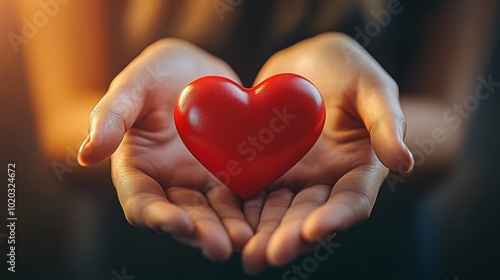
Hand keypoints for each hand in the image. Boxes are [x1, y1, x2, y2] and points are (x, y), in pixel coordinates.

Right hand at [77, 39, 253, 260]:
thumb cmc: (157, 74)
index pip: (140, 202)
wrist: (197, 72)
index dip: (156, 216)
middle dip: (200, 233)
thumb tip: (85, 155)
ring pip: (213, 213)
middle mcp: (169, 184)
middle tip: (222, 247)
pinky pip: (239, 195)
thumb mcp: (133, 86)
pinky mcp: (228, 176)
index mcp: (138, 170)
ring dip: (227, 229)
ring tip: (246, 240)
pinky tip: (265, 218)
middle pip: (181, 216)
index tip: (177, 223)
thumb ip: (110, 116)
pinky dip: (249, 209)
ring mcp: (200, 183)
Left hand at [241, 32, 413, 272]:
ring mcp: (293, 176)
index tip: (315, 231)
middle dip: (290, 237)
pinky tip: (224, 222)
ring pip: (277, 211)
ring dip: (262, 233)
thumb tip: (404, 163)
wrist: (307, 63)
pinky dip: (239, 208)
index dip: (336, 218)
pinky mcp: (263, 167)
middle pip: (309, 215)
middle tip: (268, 256)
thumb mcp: (372, 86)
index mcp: (358, 168)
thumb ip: (387, 121)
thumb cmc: (348, 69)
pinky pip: (250, 189)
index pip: (351, 201)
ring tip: (244, 253)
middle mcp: (325, 180)